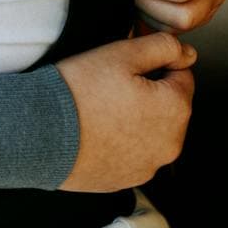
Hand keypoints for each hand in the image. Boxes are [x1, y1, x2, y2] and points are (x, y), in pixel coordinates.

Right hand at [55, 32, 196, 192]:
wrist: (40, 133)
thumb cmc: (80, 90)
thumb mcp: (121, 54)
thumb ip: (163, 47)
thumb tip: (187, 53)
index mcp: (176, 109)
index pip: (182, 76)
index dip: (155, 64)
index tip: (126, 66)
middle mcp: (171, 143)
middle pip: (169, 106)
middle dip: (149, 93)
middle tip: (111, 85)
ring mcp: (149, 166)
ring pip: (151, 132)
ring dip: (136, 118)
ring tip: (101, 109)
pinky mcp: (126, 180)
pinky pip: (132, 154)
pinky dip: (121, 142)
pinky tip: (96, 131)